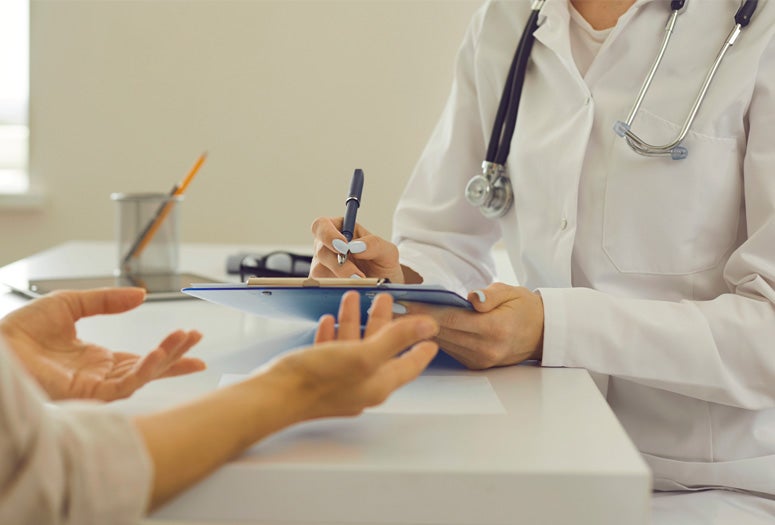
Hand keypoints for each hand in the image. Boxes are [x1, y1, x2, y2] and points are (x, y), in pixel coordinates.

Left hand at [0, 288, 204, 400]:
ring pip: (142, 378)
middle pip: (150, 369)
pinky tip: (157, 354)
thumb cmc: (22, 330)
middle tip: (196, 337)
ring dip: (166, 359)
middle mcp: (101, 376)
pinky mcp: (87, 394)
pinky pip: (124, 387)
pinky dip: (144, 371)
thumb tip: (141, 294)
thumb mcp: (73, 303)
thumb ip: (108, 300)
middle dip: (177, 355)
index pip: (143, 359)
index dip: (169, 351)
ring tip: (182, 339)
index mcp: (98, 360)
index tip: (191, 340)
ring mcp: (95, 387)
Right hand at [259, 291, 438, 419]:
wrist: (273, 397)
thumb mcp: (363, 354)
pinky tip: (328, 321)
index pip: (408, 364)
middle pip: (379, 349)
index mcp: (377, 383)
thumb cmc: (316, 380)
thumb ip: (396, 339)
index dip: (420, 347)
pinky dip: (333, 334)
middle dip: (383, 322)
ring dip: (354, 321)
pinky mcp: (317, 378)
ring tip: (353, 298)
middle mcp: (361, 386)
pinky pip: (331, 352)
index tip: (431, 337)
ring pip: (353, 346)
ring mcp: (338, 383)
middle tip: (384, 299)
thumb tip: (428, 328)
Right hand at [310, 216, 407, 282]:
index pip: (322, 225)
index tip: (344, 247)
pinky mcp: (324, 283)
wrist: (384, 289)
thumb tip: (355, 246)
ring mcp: (323, 266)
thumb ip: (374, 244)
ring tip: (360, 283)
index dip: (328, 234)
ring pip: (319, 270)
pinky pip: (322, 286)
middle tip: (356, 273)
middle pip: (320, 250)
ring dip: (340, 278)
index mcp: (339, 229)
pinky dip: (337, 289)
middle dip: (339, 263)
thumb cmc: (383, 264)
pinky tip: (351, 290)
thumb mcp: (387, 251)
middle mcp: (327, 247)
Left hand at [404, 283, 543, 369]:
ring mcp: (479, 359)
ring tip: (396, 314)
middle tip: (391, 306)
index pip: (452, 319)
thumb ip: (490, 295)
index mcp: (495, 328)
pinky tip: (415, 325)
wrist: (542, 333)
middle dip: (415, 319)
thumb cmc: (525, 308)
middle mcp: (486, 348)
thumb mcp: (511, 292)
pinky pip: (449, 348)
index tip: (405, 301)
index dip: (426, 310)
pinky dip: (433, 337)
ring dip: (418, 330)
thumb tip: (472, 299)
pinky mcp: (475, 364)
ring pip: (442, 342)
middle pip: (442, 333)